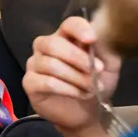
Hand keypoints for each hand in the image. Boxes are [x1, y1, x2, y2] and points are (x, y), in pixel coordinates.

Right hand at [24, 16, 120, 134]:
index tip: (91, 40)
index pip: (68, 24)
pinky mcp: (29, 83)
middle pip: (53, 43)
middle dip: (77, 58)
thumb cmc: (95, 84)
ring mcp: (35, 64)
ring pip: (50, 64)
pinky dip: (67, 88)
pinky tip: (80, 94)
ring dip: (76, 77)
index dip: (78, 29)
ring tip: (92, 87)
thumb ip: (104, 50)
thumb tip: (98, 38)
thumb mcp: (108, 66)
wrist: (86, 112)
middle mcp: (46, 47)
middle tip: (97, 71)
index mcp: (66, 38)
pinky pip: (46, 82)